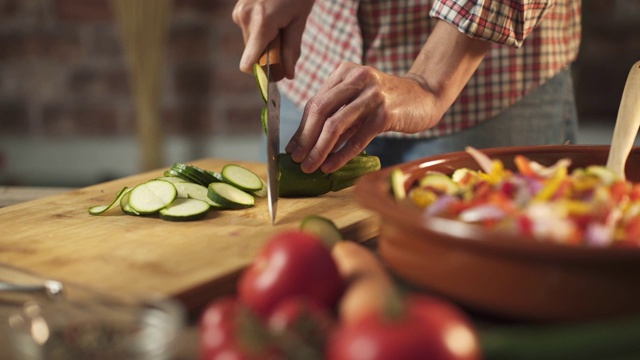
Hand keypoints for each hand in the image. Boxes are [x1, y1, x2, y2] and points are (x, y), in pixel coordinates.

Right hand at [232, 0, 313, 78]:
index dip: (262, 73)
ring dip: (267, 42)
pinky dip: (262, 32)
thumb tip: (288, 75)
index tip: (276, 71)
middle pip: (253, 55)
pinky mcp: (239, 9)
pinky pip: (250, 32)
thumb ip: (291, 50)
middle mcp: (245, 17)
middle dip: (270, 55)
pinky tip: (273, 16)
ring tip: (281, 22)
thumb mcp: (299, 21)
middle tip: (286, 38)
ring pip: (252, 43)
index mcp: (261, 22)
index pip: (249, 63)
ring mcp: (240, 12)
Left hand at [285, 62, 442, 173]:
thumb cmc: (388, 103)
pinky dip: (341, 155)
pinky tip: (331, 167)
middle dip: (305, 139)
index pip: (315, 102)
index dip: (301, 128)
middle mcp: (357, 79)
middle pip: (320, 110)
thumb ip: (337, 116)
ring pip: (335, 124)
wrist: (425, 97)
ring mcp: (372, 95)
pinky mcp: (386, 113)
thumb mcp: (358, 102)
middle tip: (297, 160)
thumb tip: (307, 144)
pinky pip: (357, 138)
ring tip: (310, 166)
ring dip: (319, 149)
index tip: (292, 148)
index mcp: (345, 73)